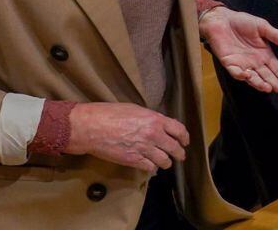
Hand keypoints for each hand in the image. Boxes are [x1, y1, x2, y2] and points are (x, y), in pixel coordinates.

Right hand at [65, 102, 188, 173]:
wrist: (92, 127)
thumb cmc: (110, 114)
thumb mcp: (136, 109)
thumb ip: (151, 119)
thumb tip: (159, 125)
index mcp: (155, 120)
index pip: (179, 130)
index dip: (184, 137)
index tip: (185, 141)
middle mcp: (153, 135)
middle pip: (175, 148)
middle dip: (179, 153)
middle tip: (180, 156)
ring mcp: (144, 149)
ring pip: (164, 160)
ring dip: (166, 162)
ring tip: (165, 162)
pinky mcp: (133, 160)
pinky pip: (150, 167)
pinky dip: (152, 167)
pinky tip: (151, 166)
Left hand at [200, 7, 277, 94]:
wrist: (222, 19)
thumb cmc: (242, 22)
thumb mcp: (262, 26)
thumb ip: (276, 35)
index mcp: (264, 54)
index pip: (276, 68)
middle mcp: (254, 62)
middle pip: (267, 76)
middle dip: (275, 84)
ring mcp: (242, 64)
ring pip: (252, 78)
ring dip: (259, 84)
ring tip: (268, 88)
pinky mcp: (229, 63)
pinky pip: (235, 72)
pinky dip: (241, 75)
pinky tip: (247, 76)